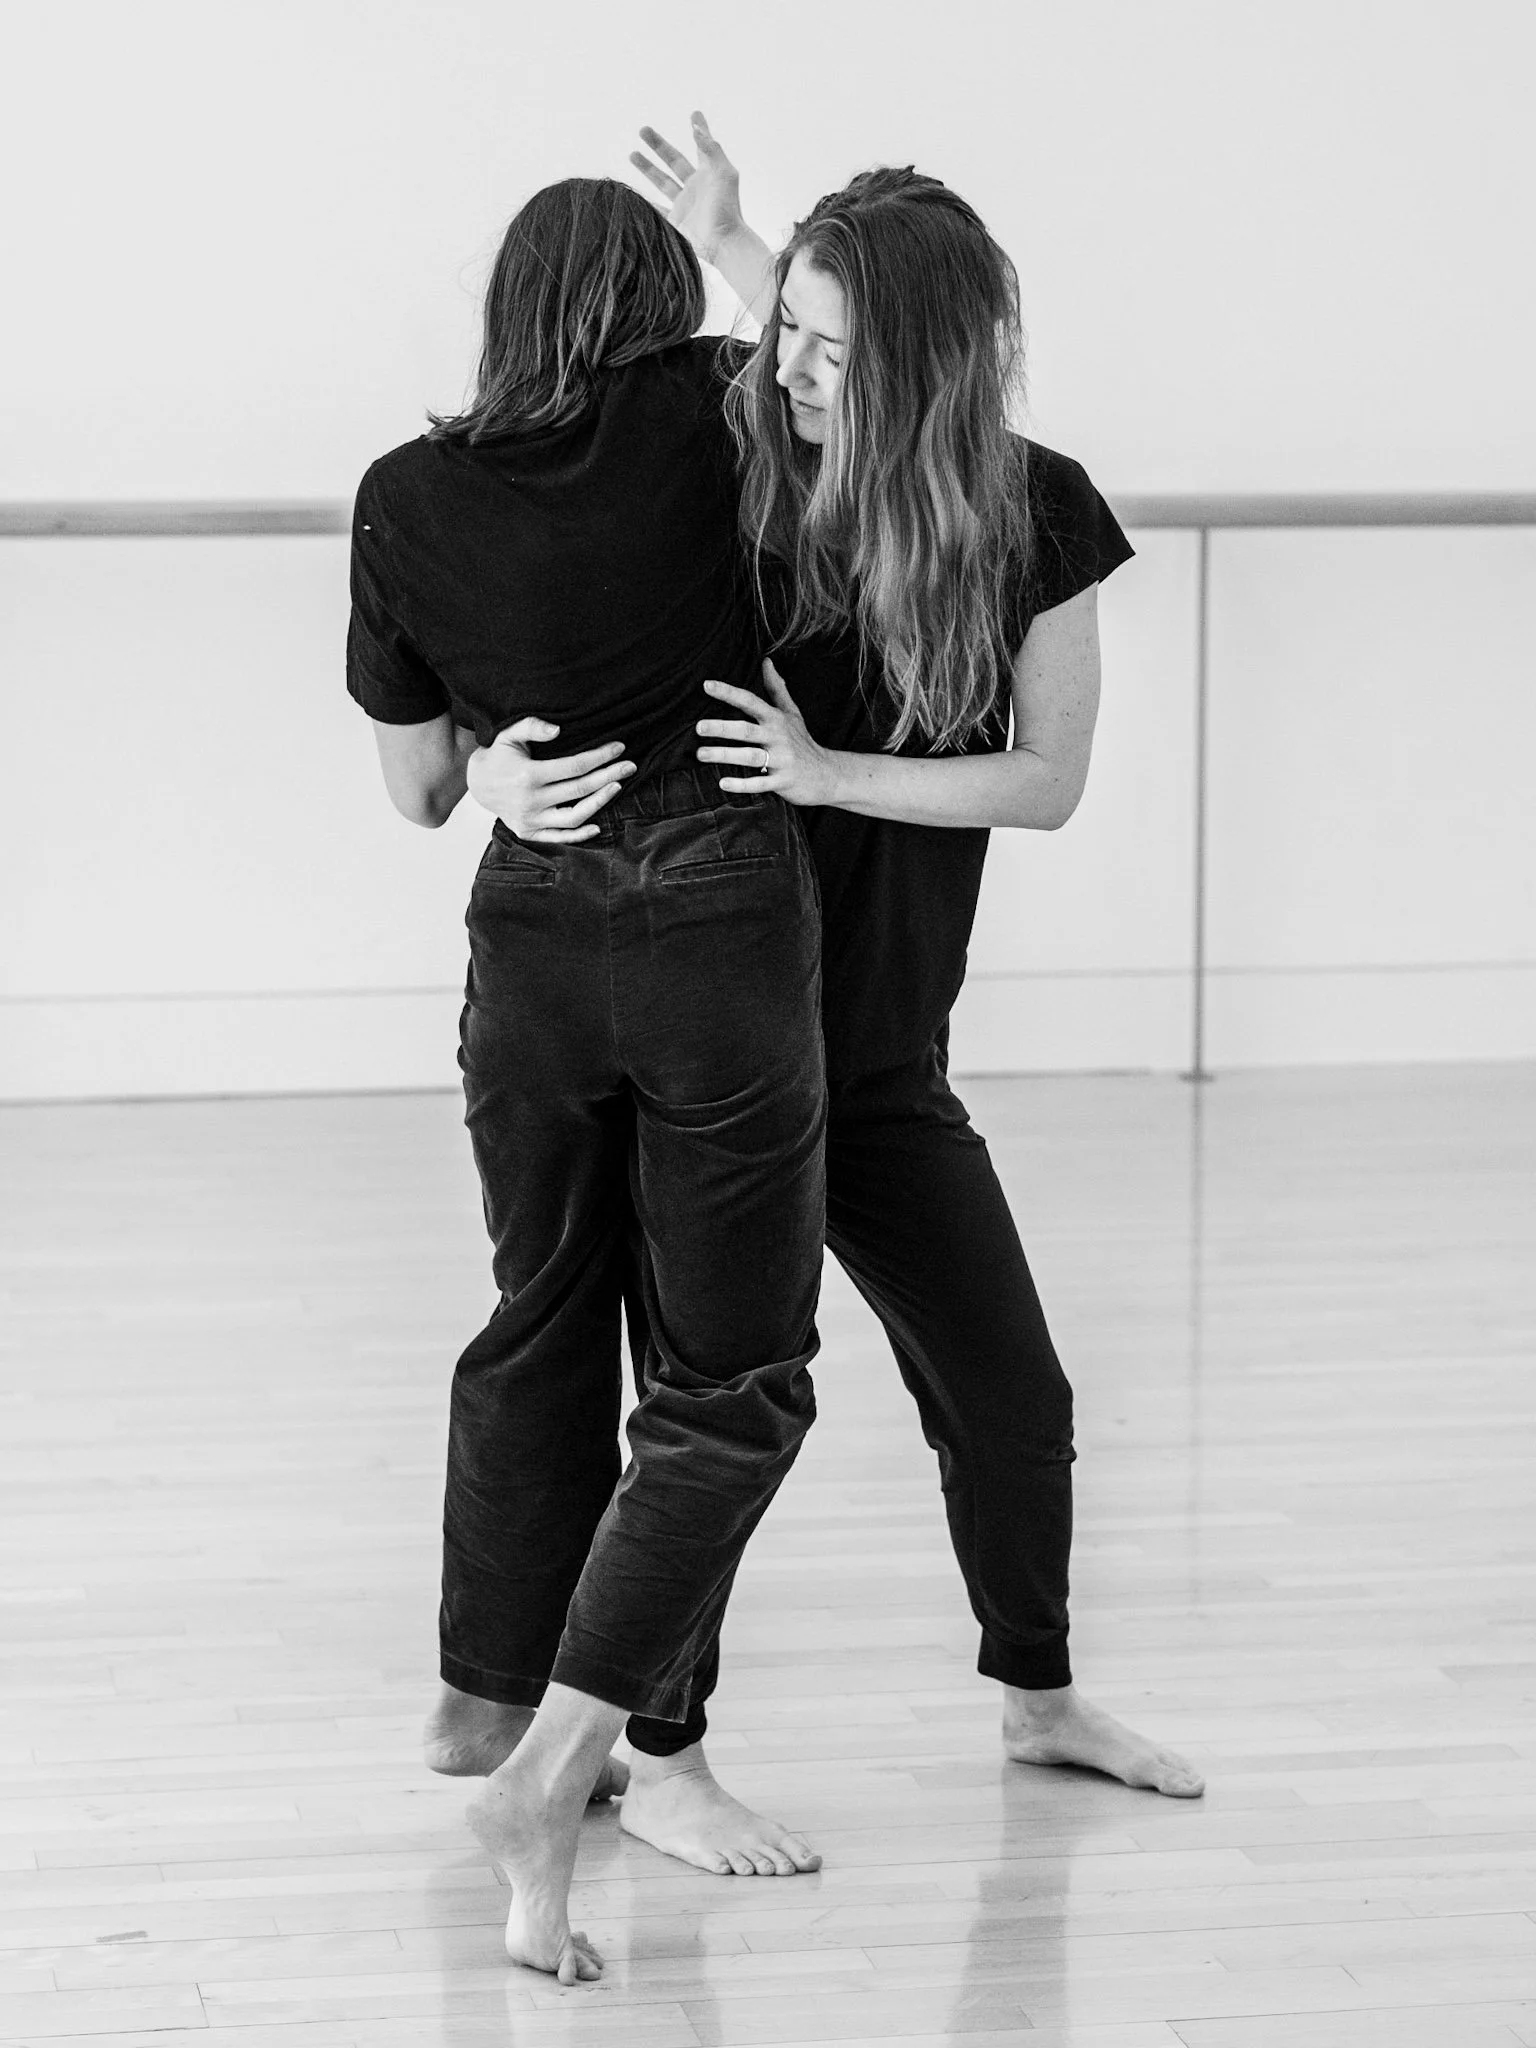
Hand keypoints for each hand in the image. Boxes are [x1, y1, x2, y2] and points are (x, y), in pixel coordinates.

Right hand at [467, 719, 634, 842]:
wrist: (477, 784)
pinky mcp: (529, 832)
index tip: (619, 748)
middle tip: (630, 766)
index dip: (600, 757)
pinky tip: (598, 825)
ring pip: (574, 816)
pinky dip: (579, 835)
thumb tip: (558, 730)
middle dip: (609, 776)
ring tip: (617, 787)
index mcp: (529, 774)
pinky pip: (559, 837)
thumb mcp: (509, 734)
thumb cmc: (498, 755)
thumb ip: (532, 726)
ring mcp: (531, 819)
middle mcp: (531, 800)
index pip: (574, 766)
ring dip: (600, 802)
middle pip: (580, 789)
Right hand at [630, 110, 743, 265]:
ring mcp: (684, 205)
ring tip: (631, 154)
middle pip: (673, 160)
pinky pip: (657, 210)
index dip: (698, 129)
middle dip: (658, 145)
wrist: (722, 242)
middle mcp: (695, 187)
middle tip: (643, 129)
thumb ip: (710, 148)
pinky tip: (634, 195)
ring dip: (647, 168)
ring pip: (661, 182)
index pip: (701, 145)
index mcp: (708, 173)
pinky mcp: (675, 223)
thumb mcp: (723, 172)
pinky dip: (645, 203)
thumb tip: (695, 125)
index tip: (694, 113)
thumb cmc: (727, 207)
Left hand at [696, 660, 838, 805]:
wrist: (827, 774)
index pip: (750, 702)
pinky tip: (723, 783)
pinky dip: (742, 784)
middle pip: (746, 730)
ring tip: (701, 754)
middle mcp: (778, 737)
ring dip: (725, 755)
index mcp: (776, 719)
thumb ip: (777, 688)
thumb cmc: (803, 742)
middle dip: (722, 728)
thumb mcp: (792, 713)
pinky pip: (760, 783)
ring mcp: (782, 760)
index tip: (707, 685)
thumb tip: (766, 661)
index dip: (729, 693)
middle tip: (699, 727)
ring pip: (750, 756)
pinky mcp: (783, 781)